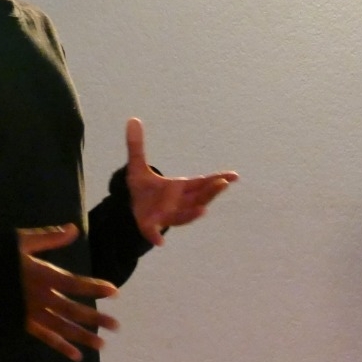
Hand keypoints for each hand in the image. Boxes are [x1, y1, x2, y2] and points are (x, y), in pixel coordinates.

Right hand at [17, 224, 118, 361]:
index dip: (95, 288)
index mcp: (43, 275)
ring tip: (102, 345)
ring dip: (83, 336)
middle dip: (96, 318)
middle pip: (74, 310)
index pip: (75, 283)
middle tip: (116, 326)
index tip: (114, 292)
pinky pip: (46, 338)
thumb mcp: (20, 241)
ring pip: (63, 328)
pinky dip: (61, 347)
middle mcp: (42, 298)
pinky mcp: (24, 324)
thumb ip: (49, 238)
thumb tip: (74, 228)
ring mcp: (33, 314)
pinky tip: (76, 355)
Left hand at [125, 117, 237, 246]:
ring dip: (192, 213)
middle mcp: (177, 203)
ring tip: (203, 209)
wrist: (127, 208)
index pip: (201, 183)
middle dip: (210, 192)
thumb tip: (131, 119)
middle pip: (198, 198)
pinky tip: (159, 242)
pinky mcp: (149, 225)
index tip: (234, 176)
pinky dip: (156, 236)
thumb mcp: (136, 166)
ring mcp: (165, 215)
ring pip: (183, 216)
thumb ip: (136, 145)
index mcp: (178, 188)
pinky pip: (154, 232)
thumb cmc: (140, 189)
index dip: (217, 179)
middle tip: (223, 183)